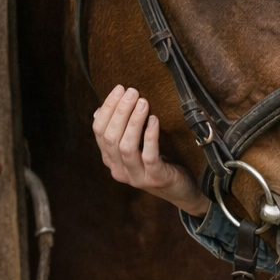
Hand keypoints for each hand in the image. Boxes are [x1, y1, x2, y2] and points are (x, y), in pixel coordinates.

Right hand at [92, 85, 208, 216]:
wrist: (180, 190)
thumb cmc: (157, 162)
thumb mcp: (135, 146)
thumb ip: (120, 131)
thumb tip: (100, 110)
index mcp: (110, 159)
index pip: (99, 131)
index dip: (107, 108)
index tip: (119, 89)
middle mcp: (119, 169)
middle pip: (110, 137)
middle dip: (120, 111)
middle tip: (132, 92)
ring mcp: (136, 177)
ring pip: (126, 147)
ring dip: (133, 121)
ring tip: (143, 102)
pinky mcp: (155, 178)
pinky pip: (149, 156)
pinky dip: (150, 136)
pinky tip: (154, 120)